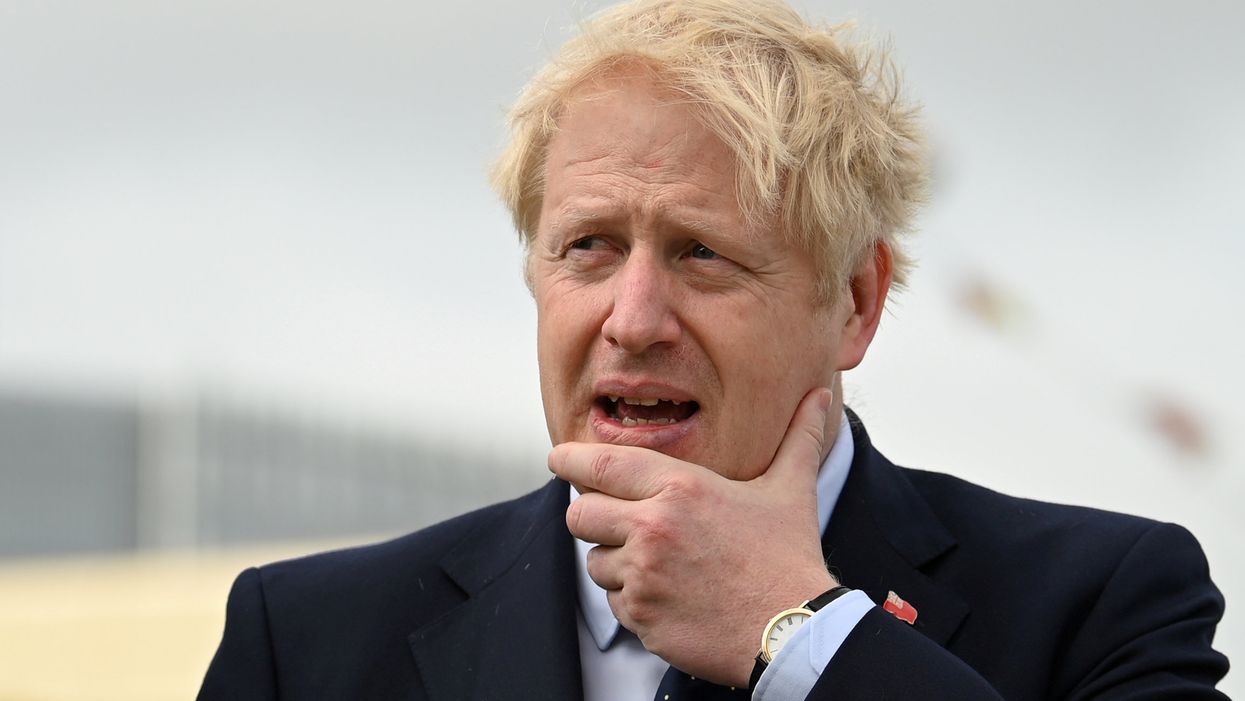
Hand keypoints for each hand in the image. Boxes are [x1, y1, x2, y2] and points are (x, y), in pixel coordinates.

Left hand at [548, 387, 838, 687]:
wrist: (795, 630)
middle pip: (581, 515)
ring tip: (661, 565)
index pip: (600, 465)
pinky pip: (614, 603)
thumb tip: (819, 397)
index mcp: (680, 488)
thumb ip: (798, 438)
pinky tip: (671, 597)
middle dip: (591, 517)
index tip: (558, 459)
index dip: (569, 460)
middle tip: (616, 521)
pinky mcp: (641, 617)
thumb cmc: (789, 557)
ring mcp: (643, 575)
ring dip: (617, 563)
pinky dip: (633, 601)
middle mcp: (653, 527)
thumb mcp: (791, 489)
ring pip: (596, 563)